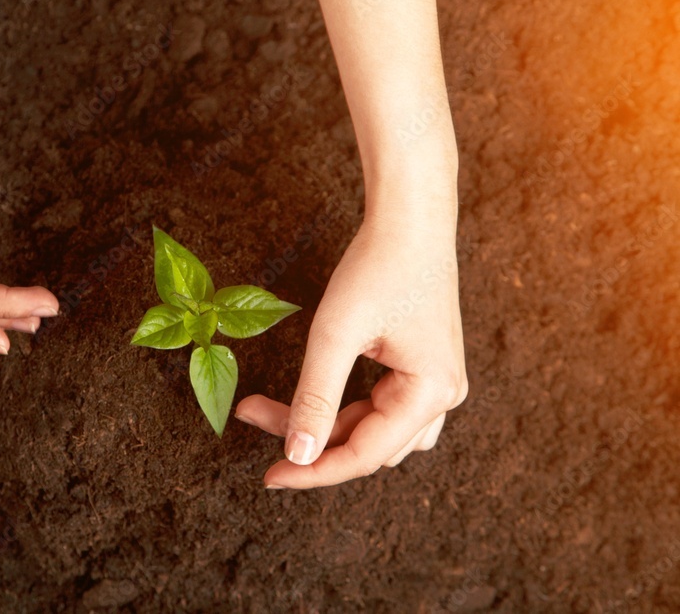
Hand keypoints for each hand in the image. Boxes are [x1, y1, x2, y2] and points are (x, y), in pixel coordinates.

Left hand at [236, 212, 466, 487]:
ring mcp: (435, 382)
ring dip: (321, 422)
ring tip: (264, 405)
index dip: (312, 470)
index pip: (364, 455)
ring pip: (370, 428)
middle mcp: (442, 396)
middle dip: (309, 437)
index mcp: (431, 393)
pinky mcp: (421, 367)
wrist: (410, 218)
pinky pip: (378, 405)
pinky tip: (307, 392)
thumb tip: (297, 456)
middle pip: (366, 444)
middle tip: (252, 415)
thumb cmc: (379, 266)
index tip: (269, 476)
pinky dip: (339, 404)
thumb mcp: (336, 334)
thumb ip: (316, 398)